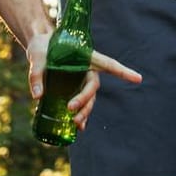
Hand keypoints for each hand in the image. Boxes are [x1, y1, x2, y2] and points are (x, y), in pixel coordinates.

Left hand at [26, 33, 141, 132]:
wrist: (38, 47)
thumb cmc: (42, 47)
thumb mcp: (37, 56)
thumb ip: (36, 74)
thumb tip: (38, 96)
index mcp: (85, 57)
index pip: (108, 64)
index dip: (123, 72)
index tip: (138, 79)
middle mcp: (87, 70)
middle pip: (93, 87)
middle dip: (85, 100)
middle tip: (70, 108)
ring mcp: (80, 80)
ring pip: (89, 99)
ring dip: (85, 111)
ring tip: (75, 123)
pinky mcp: (72, 89)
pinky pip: (81, 104)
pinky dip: (81, 116)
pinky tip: (78, 129)